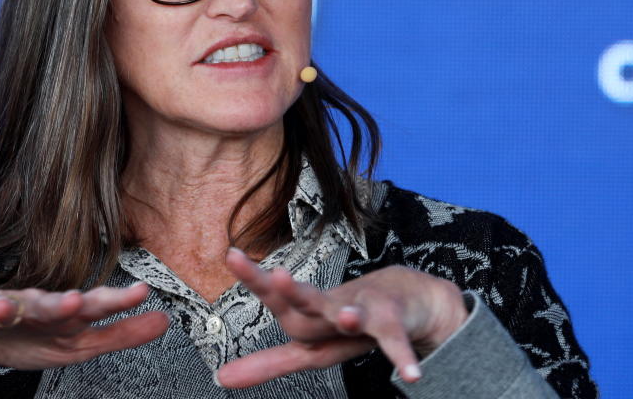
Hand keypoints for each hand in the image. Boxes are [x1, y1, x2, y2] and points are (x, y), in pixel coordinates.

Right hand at [0, 282, 167, 394]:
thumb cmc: (33, 336)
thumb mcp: (79, 343)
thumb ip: (120, 334)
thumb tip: (164, 321)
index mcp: (63, 313)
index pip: (93, 306)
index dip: (115, 301)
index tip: (141, 292)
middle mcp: (35, 304)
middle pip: (49, 304)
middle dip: (60, 303)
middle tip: (74, 302)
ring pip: (3, 306)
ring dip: (3, 306)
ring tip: (4, 308)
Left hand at [215, 248, 467, 387]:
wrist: (411, 297)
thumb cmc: (351, 320)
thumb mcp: (309, 346)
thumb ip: (269, 362)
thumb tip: (221, 379)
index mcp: (309, 314)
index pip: (277, 302)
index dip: (255, 281)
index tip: (230, 254)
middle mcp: (333, 306)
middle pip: (309, 301)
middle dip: (294, 292)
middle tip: (277, 276)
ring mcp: (366, 310)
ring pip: (355, 312)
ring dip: (350, 315)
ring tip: (347, 316)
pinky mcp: (396, 321)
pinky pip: (398, 341)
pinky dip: (403, 356)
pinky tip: (411, 374)